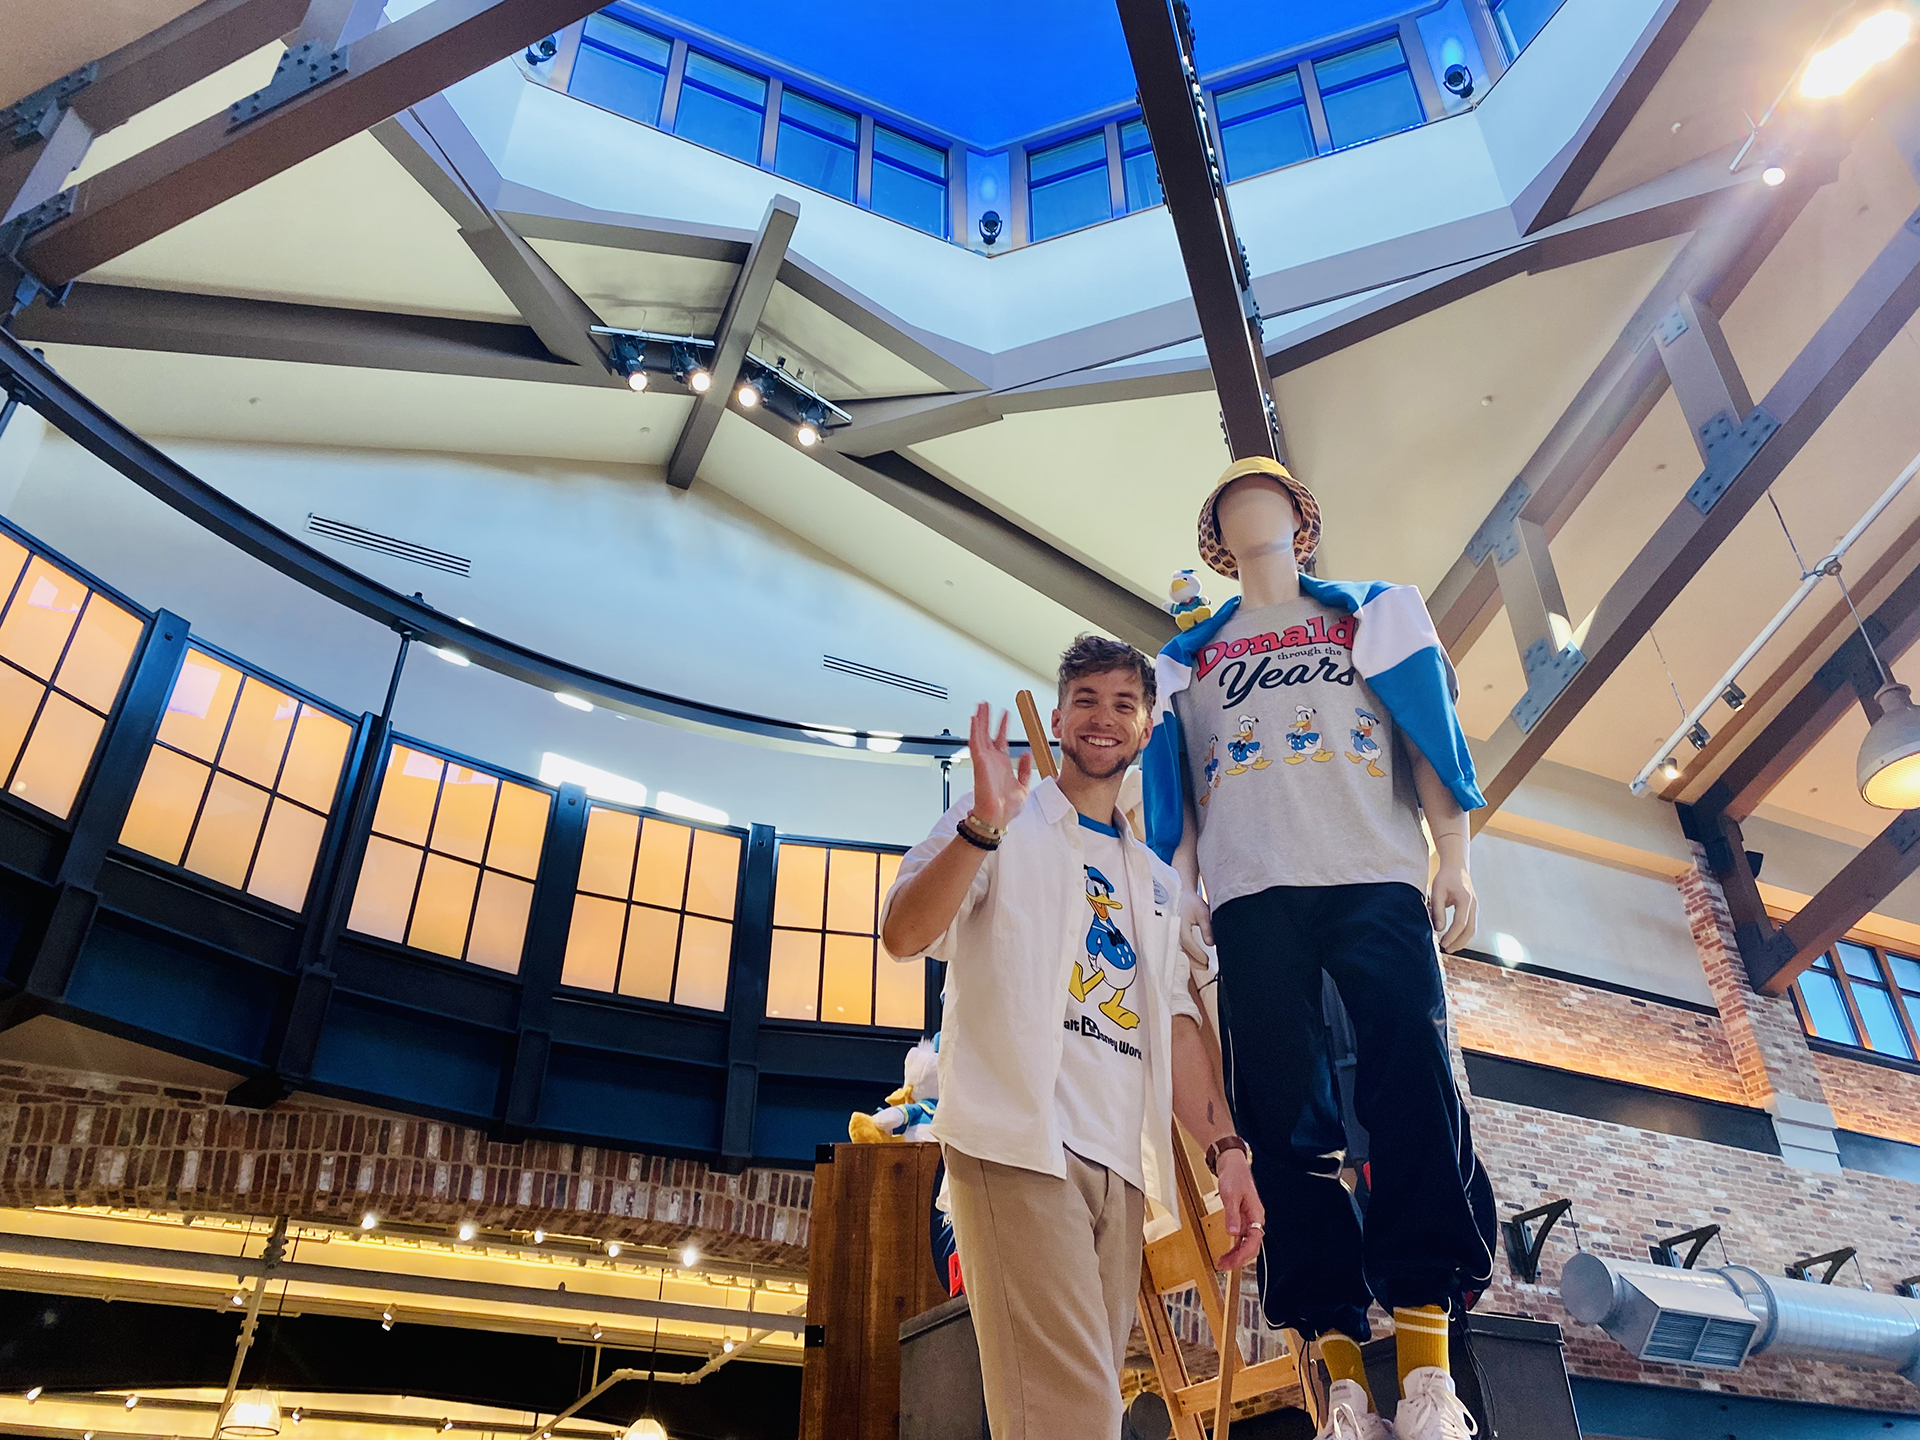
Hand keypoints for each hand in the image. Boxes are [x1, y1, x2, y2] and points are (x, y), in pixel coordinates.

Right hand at [967, 702, 1032, 829]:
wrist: (998, 817)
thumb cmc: (1006, 807)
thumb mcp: (1024, 786)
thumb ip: (1025, 770)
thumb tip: (1026, 755)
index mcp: (1002, 764)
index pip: (1001, 740)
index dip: (1003, 726)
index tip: (1005, 714)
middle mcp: (992, 760)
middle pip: (988, 733)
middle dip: (987, 718)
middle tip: (986, 704)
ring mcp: (985, 760)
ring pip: (980, 734)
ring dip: (980, 720)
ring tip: (981, 706)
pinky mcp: (979, 763)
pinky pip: (975, 743)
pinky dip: (974, 731)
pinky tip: (975, 719)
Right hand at [1180, 888, 1213, 971]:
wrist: (1180, 894)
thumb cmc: (1190, 902)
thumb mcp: (1202, 912)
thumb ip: (1207, 928)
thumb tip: (1211, 944)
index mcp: (1180, 926)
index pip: (1189, 944)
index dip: (1198, 954)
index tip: (1207, 961)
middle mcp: (1173, 932)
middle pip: (1183, 951)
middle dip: (1195, 961)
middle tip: (1206, 966)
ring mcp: (1171, 934)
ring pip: (1181, 951)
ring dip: (1191, 959)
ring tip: (1203, 965)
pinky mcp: (1172, 934)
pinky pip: (1179, 947)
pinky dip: (1187, 954)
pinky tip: (1194, 959)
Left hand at [1214, 1151, 1263, 1269]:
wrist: (1232, 1165)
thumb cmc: (1234, 1176)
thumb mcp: (1230, 1195)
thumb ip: (1232, 1214)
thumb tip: (1233, 1233)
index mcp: (1256, 1214)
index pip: (1254, 1240)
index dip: (1244, 1253)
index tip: (1232, 1262)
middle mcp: (1255, 1219)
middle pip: (1252, 1246)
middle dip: (1239, 1259)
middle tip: (1224, 1266)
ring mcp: (1249, 1220)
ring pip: (1246, 1244)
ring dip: (1236, 1256)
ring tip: (1222, 1264)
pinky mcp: (1242, 1219)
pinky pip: (1241, 1239)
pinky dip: (1234, 1248)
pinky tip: (1226, 1254)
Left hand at [1429, 859, 1476, 951]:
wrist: (1456, 867)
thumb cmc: (1445, 878)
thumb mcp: (1437, 891)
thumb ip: (1438, 910)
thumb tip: (1439, 929)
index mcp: (1465, 899)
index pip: (1460, 923)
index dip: (1452, 935)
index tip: (1442, 943)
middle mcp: (1473, 905)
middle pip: (1470, 929)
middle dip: (1459, 942)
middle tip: (1446, 949)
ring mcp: (1475, 907)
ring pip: (1472, 929)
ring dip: (1462, 940)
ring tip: (1449, 947)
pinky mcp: (1473, 909)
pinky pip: (1471, 925)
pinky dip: (1464, 934)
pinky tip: (1454, 939)